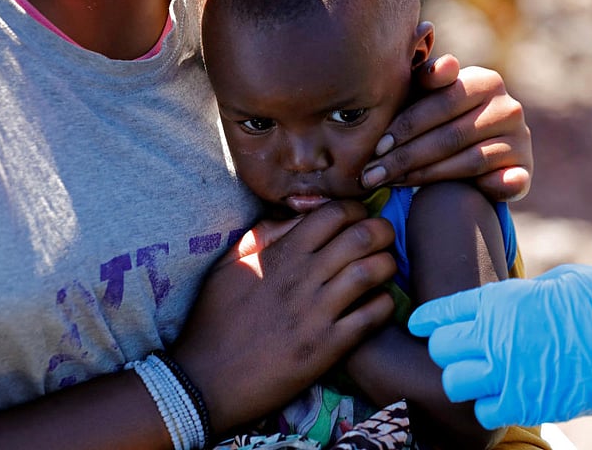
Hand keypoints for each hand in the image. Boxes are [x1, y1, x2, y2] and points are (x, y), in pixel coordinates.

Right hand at [172, 201, 396, 434]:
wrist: (205, 380)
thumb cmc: (214, 321)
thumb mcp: (228, 266)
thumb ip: (262, 235)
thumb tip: (294, 216)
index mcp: (281, 254)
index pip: (333, 213)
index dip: (355, 210)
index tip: (358, 218)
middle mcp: (303, 278)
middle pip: (362, 236)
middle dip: (381, 231)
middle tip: (382, 239)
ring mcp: (317, 313)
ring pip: (372, 272)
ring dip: (386, 264)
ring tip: (384, 269)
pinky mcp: (327, 347)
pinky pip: (372, 316)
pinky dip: (384, 304)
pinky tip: (378, 303)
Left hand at [361, 55, 532, 201]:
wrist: (480, 154)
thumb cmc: (441, 119)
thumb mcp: (429, 95)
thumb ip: (422, 72)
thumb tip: (424, 31)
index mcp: (485, 81)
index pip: (441, 103)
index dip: (406, 125)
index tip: (378, 146)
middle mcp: (508, 107)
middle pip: (450, 135)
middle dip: (406, 156)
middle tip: (372, 173)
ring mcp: (520, 139)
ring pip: (466, 161)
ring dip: (424, 176)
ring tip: (390, 185)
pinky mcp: (524, 171)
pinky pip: (499, 183)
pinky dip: (482, 188)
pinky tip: (452, 197)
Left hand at [408, 265, 591, 428]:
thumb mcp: (558, 281)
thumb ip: (522, 294)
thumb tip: (507, 301)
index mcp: (503, 300)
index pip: (442, 312)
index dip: (427, 320)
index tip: (420, 325)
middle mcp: (499, 336)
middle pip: (440, 350)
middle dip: (445, 350)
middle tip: (461, 351)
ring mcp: (514, 373)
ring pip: (454, 385)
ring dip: (463, 381)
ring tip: (481, 376)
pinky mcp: (534, 404)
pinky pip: (486, 413)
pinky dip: (490, 407)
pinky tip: (506, 396)